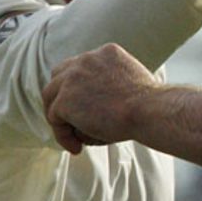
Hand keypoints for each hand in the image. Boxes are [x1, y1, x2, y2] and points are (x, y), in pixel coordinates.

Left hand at [42, 44, 158, 153]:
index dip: (77, 86)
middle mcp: (86, 59)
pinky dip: (63, 136)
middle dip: (61, 97)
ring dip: (60, 118)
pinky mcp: (64, 100)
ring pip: (52, 98)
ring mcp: (72, 78)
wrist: (148, 111)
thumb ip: (113, 83)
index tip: (84, 107)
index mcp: (105, 52)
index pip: (80, 66)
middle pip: (59, 76)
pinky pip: (55, 119)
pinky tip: (76, 148)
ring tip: (73, 139)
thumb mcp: (133, 82)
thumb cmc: (149, 106)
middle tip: (69, 120)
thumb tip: (100, 104)